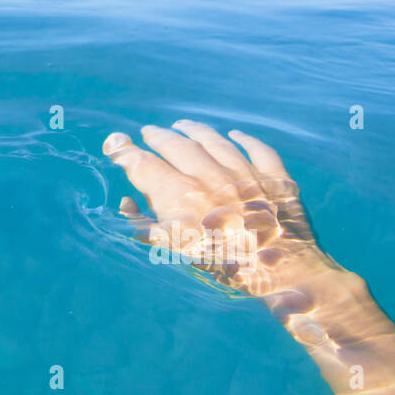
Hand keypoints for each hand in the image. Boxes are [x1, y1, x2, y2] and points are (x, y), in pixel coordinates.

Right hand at [102, 121, 340, 299]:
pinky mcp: (274, 176)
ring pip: (213, 140)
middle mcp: (209, 175)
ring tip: (182, 125)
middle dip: (158, 136)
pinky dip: (245, 139)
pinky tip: (236, 134)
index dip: (125, 152)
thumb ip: (145, 225)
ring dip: (194, 129)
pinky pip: (258, 149)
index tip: (115, 143)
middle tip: (148, 132)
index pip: (143, 164)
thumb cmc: (221, 265)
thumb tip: (128, 202)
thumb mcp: (174, 250)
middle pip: (176, 144)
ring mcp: (243, 172)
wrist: (279, 270)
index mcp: (180, 195)